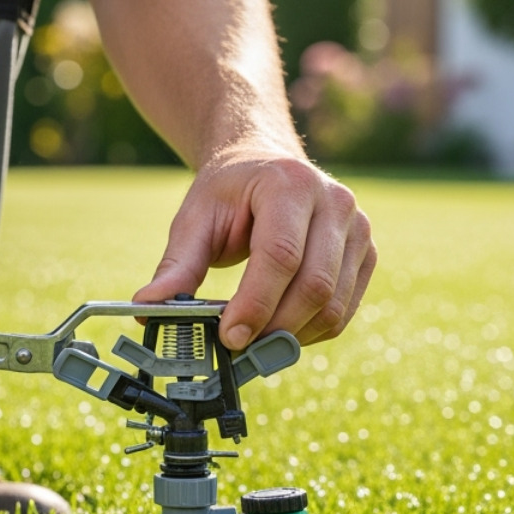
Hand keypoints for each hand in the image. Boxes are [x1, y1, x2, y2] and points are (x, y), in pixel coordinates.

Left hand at [134, 149, 374, 347]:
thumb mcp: (196, 218)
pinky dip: (310, 332)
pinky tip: (278, 328)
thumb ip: (177, 265)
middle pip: (314, 285)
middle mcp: (335, 202)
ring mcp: (359, 228)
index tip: (229, 336)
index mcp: (290, 184)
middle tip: (237, 346)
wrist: (266, 166)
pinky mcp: (367, 253)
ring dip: (291, 336)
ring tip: (254, 339)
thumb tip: (147, 309)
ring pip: (334, 306)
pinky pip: (344, 310)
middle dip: (273, 327)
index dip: (256, 303)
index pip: (281, 255)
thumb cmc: (229, 192)